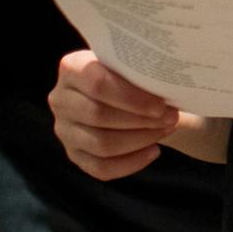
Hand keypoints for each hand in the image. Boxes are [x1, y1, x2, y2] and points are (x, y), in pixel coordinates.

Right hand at [49, 50, 179, 179]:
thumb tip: (168, 76)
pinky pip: (100, 168)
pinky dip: (131, 162)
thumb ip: (141, 67)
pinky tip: (154, 150)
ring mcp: (65, 130)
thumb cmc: (136, 75)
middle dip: (141, 120)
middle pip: (98, 116)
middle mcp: (61, 100)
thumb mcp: (135, 64)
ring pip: (101, 144)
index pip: (97, 84)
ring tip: (166, 129)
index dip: (131, 98)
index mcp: (72, 68)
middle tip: (171, 118)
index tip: (161, 106)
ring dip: (140, 139)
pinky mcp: (74, 155)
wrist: (131, 94)